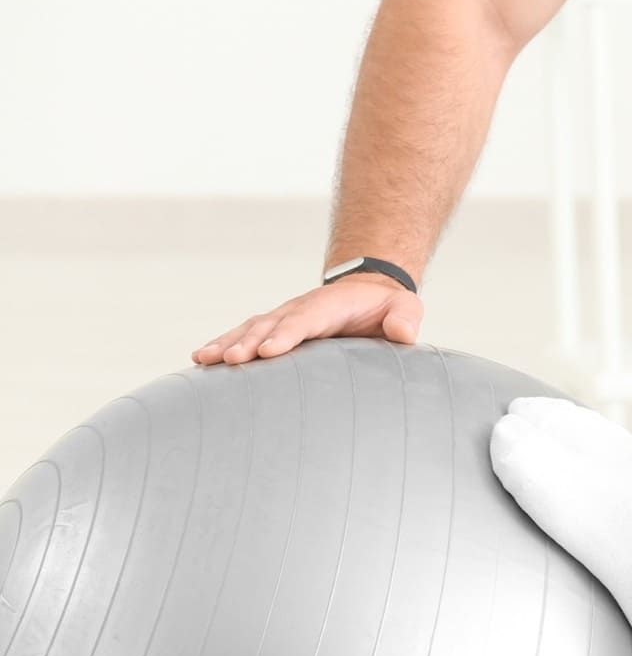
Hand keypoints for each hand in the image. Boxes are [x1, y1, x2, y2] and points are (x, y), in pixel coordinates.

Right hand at [192, 274, 423, 365]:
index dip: (287, 334)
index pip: (306, 320)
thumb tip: (402, 333)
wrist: (370, 294)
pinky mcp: (275, 329)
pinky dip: (224, 345)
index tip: (269, 351)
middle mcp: (300, 310)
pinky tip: (202, 361)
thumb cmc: (389, 309)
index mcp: (329, 306)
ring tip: (204, 360)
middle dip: (249, 342)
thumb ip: (405, 319)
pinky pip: (246, 335)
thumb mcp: (405, 309)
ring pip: (251, 329)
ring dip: (227, 343)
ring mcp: (284, 318)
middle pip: (270, 325)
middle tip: (231, 361)